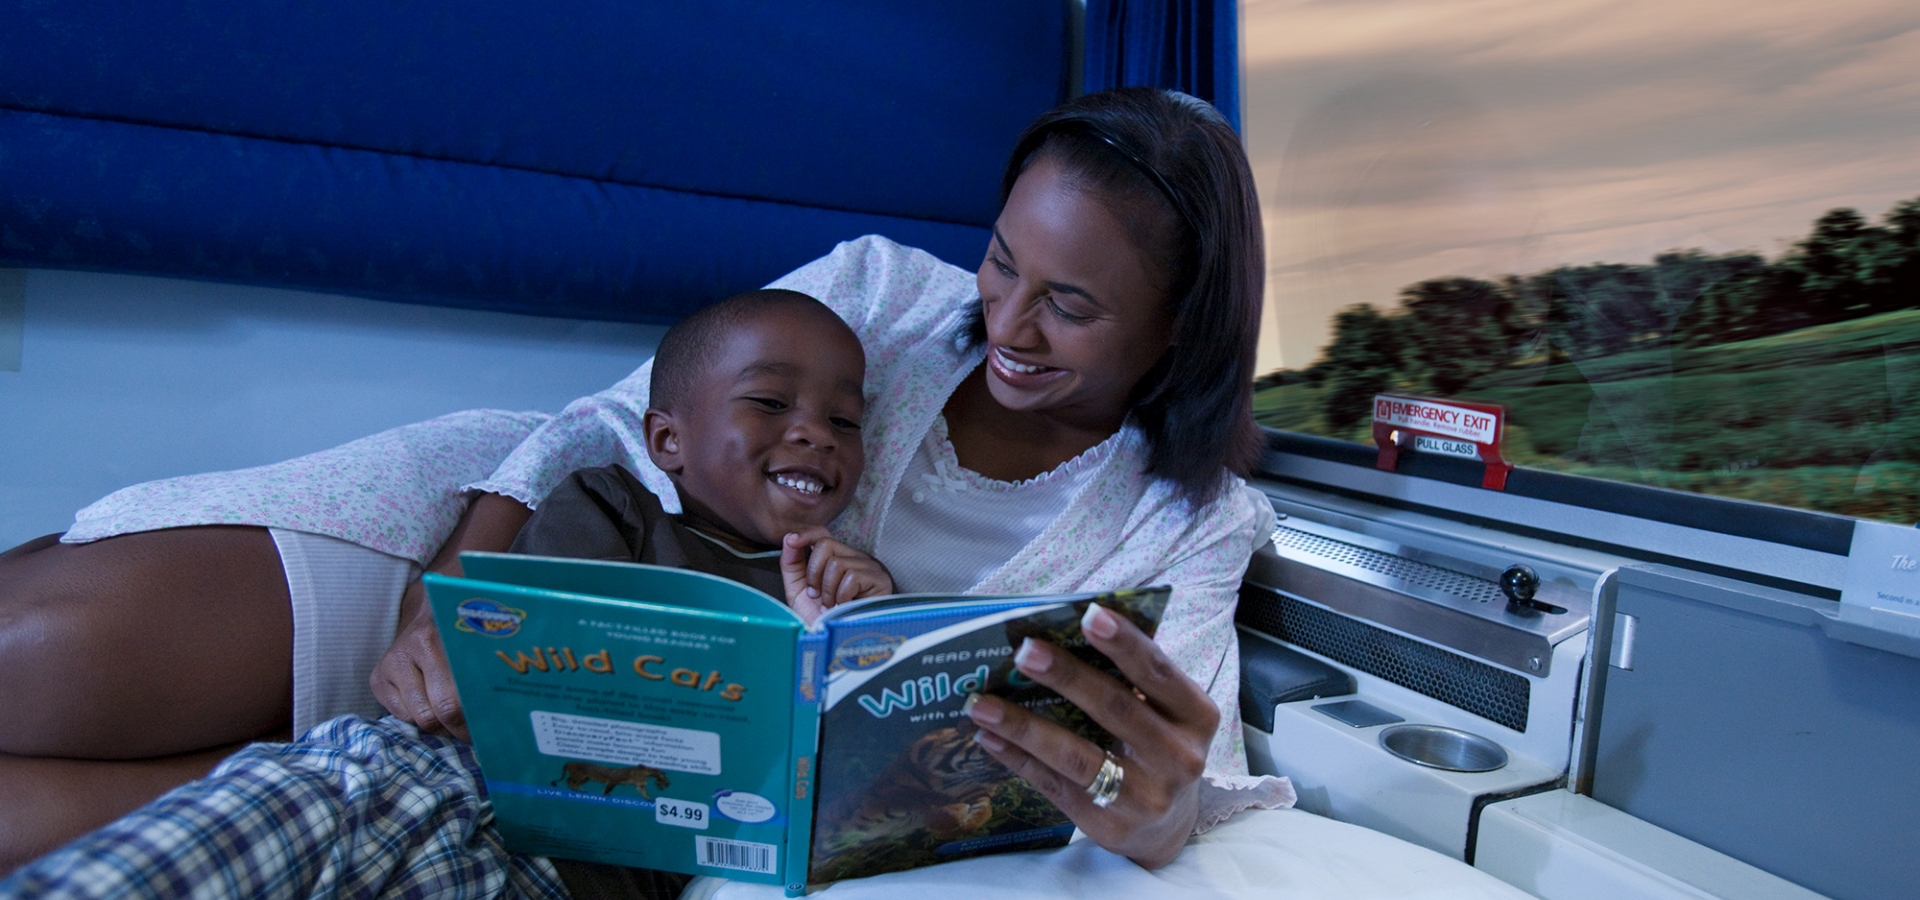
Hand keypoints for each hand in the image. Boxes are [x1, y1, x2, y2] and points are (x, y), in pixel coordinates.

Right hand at [369, 492, 530, 740]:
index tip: (495, 733)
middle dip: (461, 730)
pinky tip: (434, 705)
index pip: (454, 703)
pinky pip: (399, 716)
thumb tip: (558, 665)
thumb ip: (510, 647)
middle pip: (436, 717)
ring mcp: (390, 664)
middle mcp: (410, 649)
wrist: (434, 598)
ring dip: (440, 725)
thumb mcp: (495, 626)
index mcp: (438, 637)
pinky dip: (418, 717)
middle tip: (481, 734)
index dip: (475, 725)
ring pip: (417, 720)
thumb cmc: (476, 619)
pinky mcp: (377, 677)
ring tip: (460, 718)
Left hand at [780, 527, 893, 623]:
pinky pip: (851, 576)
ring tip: (832, 605)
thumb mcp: (799, 592)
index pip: (823, 534)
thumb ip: (792, 565)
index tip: (792, 541)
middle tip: (816, 595)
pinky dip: (842, 595)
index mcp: (837, 559)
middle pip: (826, 544)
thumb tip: (789, 539)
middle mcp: (855, 559)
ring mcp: (869, 567)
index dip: (806, 534)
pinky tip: (845, 606)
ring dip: (827, 590)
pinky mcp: (880, 579)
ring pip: (837, 562)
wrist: (840, 647)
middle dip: (813, 573)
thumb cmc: (823, 621)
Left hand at [964, 604, 1216, 868]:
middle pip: (1114, 709)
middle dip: (1065, 676)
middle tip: (1023, 652)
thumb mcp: (1164, 713)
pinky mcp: (1110, 826)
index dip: (1124, 643)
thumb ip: (1130, 679)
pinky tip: (989, 738)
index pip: (1158, 672)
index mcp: (1196, 716)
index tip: (1089, 614)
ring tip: (981, 704)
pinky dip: (1019, 759)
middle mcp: (1179, 758)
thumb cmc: (1156, 745)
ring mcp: (1146, 797)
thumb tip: (1060, 637)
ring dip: (1024, 726)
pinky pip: (1055, 786)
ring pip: (1077, 755)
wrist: (1167, 826)